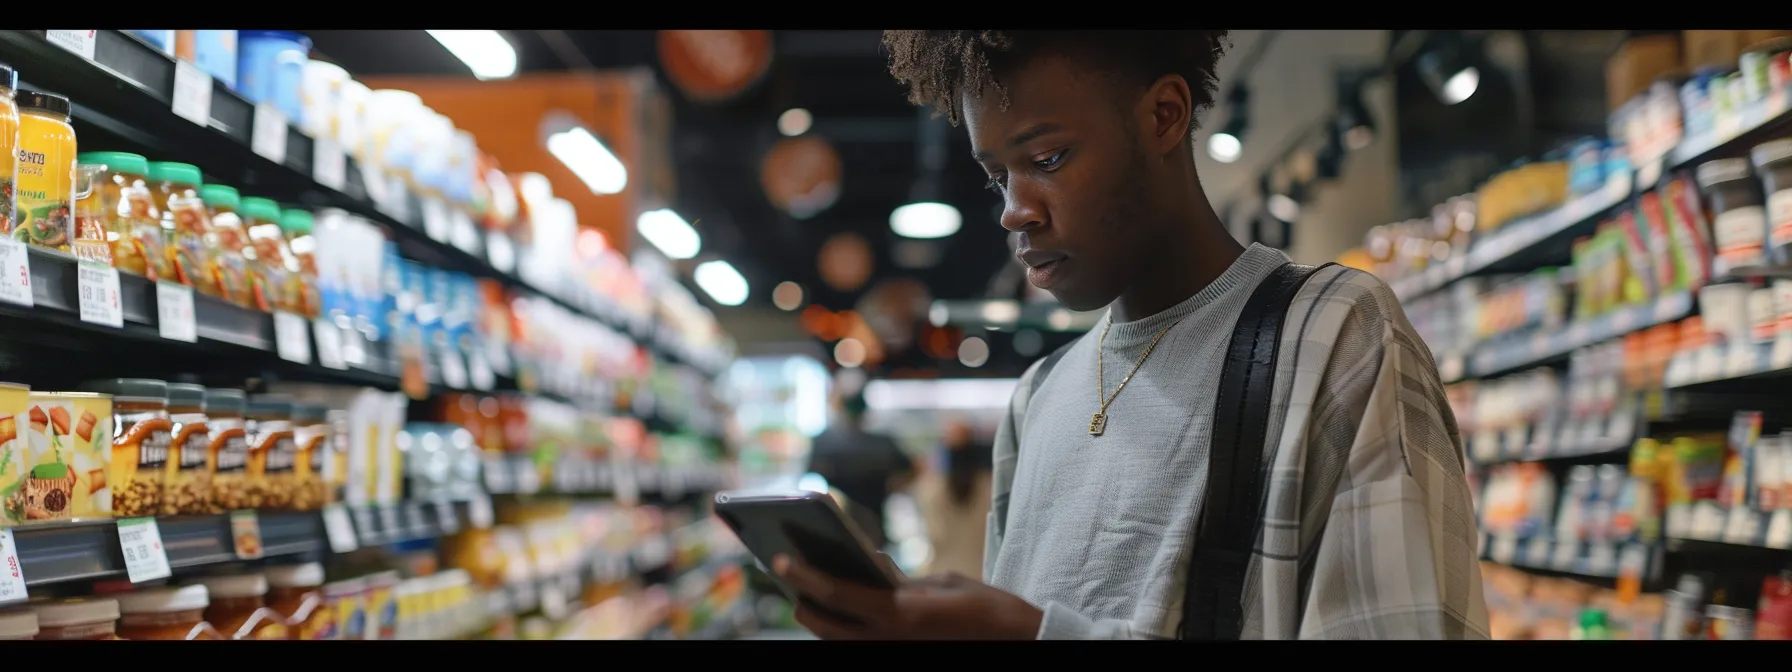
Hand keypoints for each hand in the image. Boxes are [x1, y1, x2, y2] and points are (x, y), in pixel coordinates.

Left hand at [772, 554, 1042, 639]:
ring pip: (836, 638)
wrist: (1015, 642)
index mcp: (899, 613)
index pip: (835, 594)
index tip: (779, 558)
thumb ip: (900, 579)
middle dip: (801, 599)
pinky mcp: (899, 654)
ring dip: (820, 616)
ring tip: (807, 589)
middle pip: (823, 625)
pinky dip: (844, 625)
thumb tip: (872, 569)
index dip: (803, 575)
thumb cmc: (985, 607)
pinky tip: (842, 606)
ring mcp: (892, 651)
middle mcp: (888, 639)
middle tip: (788, 571)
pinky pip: (858, 642)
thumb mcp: (941, 582)